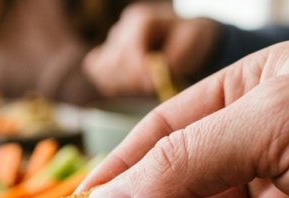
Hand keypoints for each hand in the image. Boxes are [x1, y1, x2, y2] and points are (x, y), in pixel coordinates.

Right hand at [82, 2, 219, 96]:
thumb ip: (172, 60)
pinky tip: (131, 83)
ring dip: (123, 83)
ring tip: (145, 83)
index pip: (128, 48)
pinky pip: (96, 71)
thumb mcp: (192, 43)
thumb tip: (150, 79)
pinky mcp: (105, 55)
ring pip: (103, 69)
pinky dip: (112, 82)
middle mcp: (122, 28)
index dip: (137, 71)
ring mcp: (111, 41)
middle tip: (153, 86)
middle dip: (133, 80)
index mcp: (142, 20)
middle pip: (114, 62)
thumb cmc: (191, 39)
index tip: (152, 85)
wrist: (186, 39)